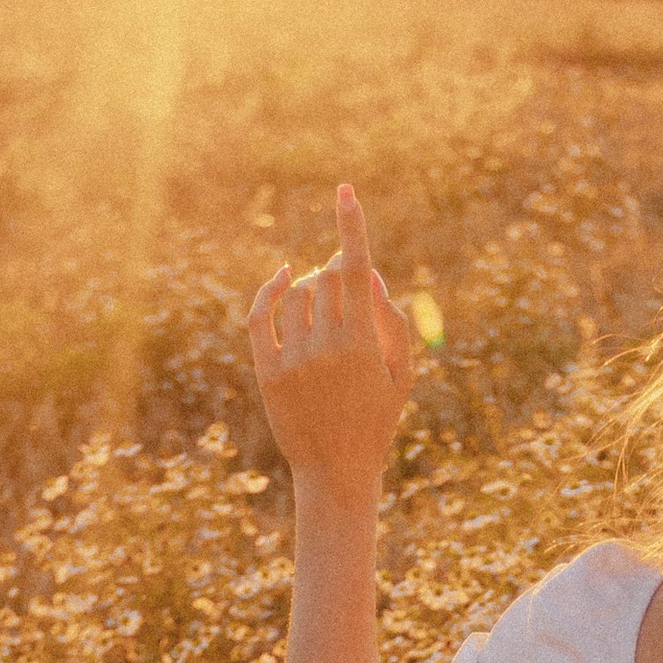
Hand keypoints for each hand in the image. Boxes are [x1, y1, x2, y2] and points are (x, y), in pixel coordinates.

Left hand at [248, 183, 413, 501]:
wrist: (336, 471)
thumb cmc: (376, 422)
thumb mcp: (400, 375)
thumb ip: (392, 323)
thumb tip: (368, 275)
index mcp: (364, 344)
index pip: (356, 269)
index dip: (351, 226)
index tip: (345, 191)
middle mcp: (327, 346)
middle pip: (327, 278)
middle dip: (337, 272)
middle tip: (346, 284)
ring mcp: (294, 358)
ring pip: (298, 294)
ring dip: (312, 288)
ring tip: (326, 308)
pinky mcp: (268, 370)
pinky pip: (262, 315)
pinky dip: (271, 290)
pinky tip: (282, 278)